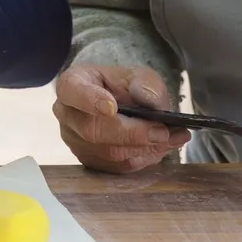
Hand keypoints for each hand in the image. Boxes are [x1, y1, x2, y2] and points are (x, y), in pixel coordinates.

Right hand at [52, 64, 189, 173]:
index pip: (73, 92)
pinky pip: (118, 167)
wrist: (116, 103)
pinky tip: (161, 147)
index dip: (90, 100)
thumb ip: (146, 83)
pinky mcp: (90, 161)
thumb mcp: (137, 75)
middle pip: (93, 130)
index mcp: (71, 85)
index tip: (111, 107)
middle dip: (132, 134)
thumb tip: (152, 101)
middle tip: (162, 131)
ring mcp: (75, 141)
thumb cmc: (122, 86)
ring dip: (144, 148)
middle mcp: (67, 115)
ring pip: (108, 153)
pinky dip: (144, 158)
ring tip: (174, 138)